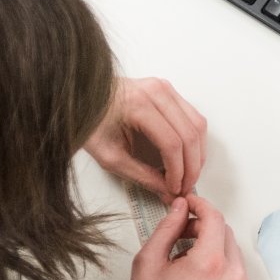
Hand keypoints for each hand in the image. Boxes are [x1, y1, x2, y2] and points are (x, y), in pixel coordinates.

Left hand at [85, 77, 206, 197]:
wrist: (82, 98)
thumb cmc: (91, 123)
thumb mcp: (110, 156)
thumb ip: (141, 175)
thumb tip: (166, 191)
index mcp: (137, 105)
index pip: (172, 143)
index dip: (178, 171)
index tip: (174, 187)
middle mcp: (155, 92)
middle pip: (189, 134)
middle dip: (192, 166)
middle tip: (185, 186)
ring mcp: (164, 88)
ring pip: (198, 125)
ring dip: (197, 154)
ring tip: (188, 174)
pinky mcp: (168, 90)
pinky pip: (194, 117)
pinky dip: (195, 140)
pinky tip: (187, 157)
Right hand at [118, 195, 250, 279]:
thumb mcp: (148, 263)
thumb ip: (167, 228)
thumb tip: (180, 208)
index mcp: (209, 264)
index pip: (214, 217)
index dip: (199, 205)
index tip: (189, 204)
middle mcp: (232, 277)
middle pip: (225, 232)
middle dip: (204, 227)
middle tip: (181, 236)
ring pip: (232, 252)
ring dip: (213, 248)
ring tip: (188, 263)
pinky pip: (237, 274)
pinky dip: (222, 269)